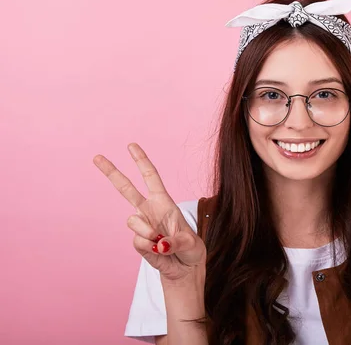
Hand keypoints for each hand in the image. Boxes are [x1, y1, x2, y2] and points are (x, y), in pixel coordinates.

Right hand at [93, 143, 205, 282]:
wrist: (185, 269)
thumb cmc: (191, 250)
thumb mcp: (190, 243)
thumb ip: (175, 242)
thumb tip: (159, 243)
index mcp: (164, 202)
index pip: (151, 177)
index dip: (141, 161)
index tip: (131, 146)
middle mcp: (150, 211)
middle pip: (126, 189)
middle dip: (112, 172)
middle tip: (96, 157)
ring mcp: (142, 226)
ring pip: (132, 222)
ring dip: (148, 232)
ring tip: (163, 243)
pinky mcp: (138, 243)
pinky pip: (138, 242)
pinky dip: (150, 248)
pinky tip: (159, 251)